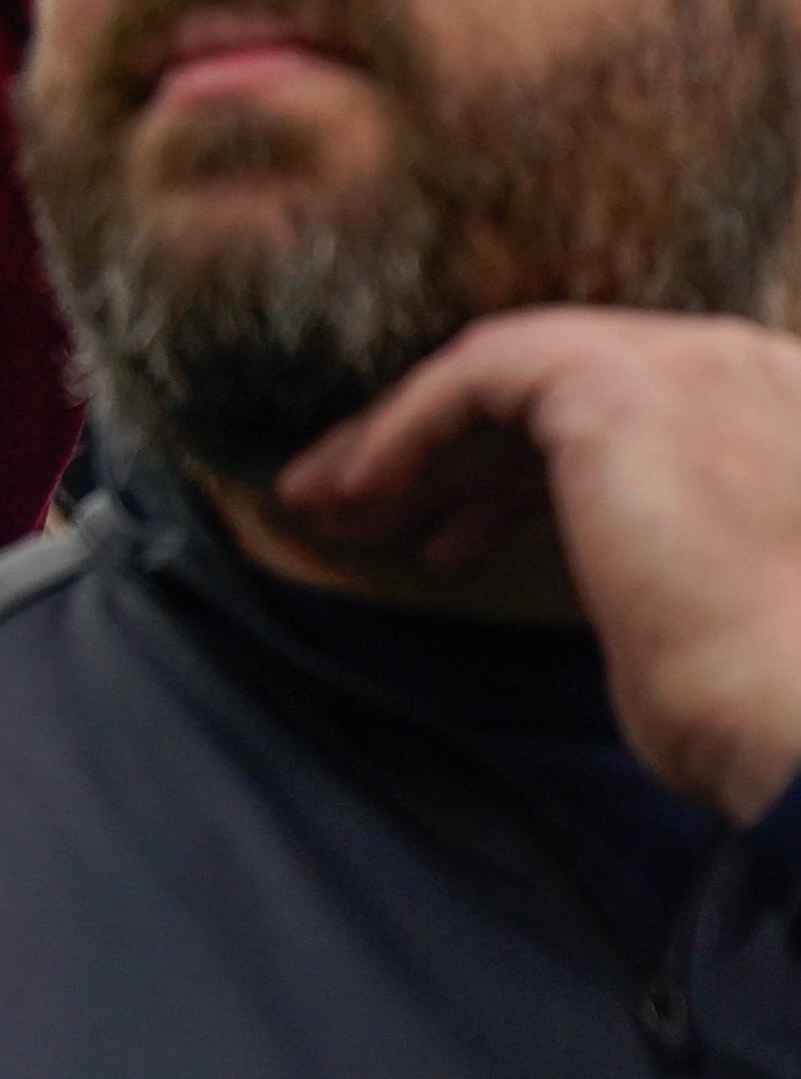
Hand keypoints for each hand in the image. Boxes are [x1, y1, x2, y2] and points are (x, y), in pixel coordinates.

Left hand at [277, 308, 800, 824]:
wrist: (800, 713)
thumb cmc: (758, 699)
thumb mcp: (703, 602)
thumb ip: (659, 552)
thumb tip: (609, 567)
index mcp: (782, 419)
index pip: (621, 425)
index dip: (515, 479)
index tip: (442, 540)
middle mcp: (743, 371)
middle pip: (553, 396)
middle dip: (445, 460)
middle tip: (361, 516)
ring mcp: (686, 365)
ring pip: (502, 381)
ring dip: (404, 449)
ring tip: (324, 513)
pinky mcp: (614, 382)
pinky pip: (471, 380)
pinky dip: (404, 431)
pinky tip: (358, 492)